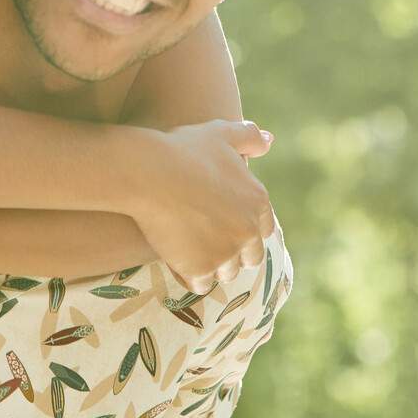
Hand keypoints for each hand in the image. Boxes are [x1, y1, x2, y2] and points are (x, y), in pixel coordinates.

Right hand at [125, 119, 276, 296]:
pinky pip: (201, 284)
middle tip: (207, 241)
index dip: (244, 227)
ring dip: (213, 265)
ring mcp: (225, 253)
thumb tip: (270, 141)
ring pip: (225, 272)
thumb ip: (250, 137)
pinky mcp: (200, 269)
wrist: (147, 171)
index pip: (263, 229)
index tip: (224, 223)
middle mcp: (248, 231)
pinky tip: (178, 261)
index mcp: (258, 201)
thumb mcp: (221, 132)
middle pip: (249, 257)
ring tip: (190, 249)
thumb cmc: (183, 148)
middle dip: (233, 252)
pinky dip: (191, 276)